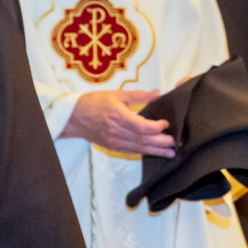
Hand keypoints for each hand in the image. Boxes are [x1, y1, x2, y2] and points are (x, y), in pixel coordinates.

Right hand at [58, 90, 173, 156]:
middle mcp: (117, 131)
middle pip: (143, 140)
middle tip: (173, 143)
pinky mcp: (112, 146)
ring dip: (155, 151)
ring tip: (169, 153)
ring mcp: (114, 141)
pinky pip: (130, 151)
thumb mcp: (116, 94)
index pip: (142, 126)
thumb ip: (138, 95)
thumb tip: (156, 94)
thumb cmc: (93, 103)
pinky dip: (143, 152)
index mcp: (119, 116)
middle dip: (160, 142)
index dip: (156, 127)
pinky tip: (152, 153)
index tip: (165, 123)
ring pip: (138, 148)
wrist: (74, 117)